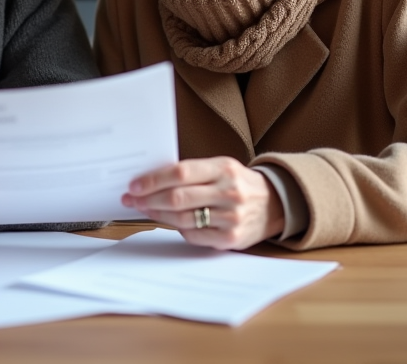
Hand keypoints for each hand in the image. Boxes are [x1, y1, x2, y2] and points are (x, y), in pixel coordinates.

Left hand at [121, 157, 283, 249]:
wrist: (274, 204)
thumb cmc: (237, 183)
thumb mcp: (220, 168)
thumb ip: (191, 172)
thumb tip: (151, 180)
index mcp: (223, 168)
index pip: (180, 172)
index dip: (153, 180)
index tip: (134, 184)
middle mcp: (228, 192)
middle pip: (178, 197)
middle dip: (148, 199)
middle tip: (132, 199)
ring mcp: (231, 217)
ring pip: (182, 218)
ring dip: (157, 214)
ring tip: (144, 209)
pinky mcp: (230, 238)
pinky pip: (194, 235)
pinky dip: (177, 228)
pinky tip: (170, 221)